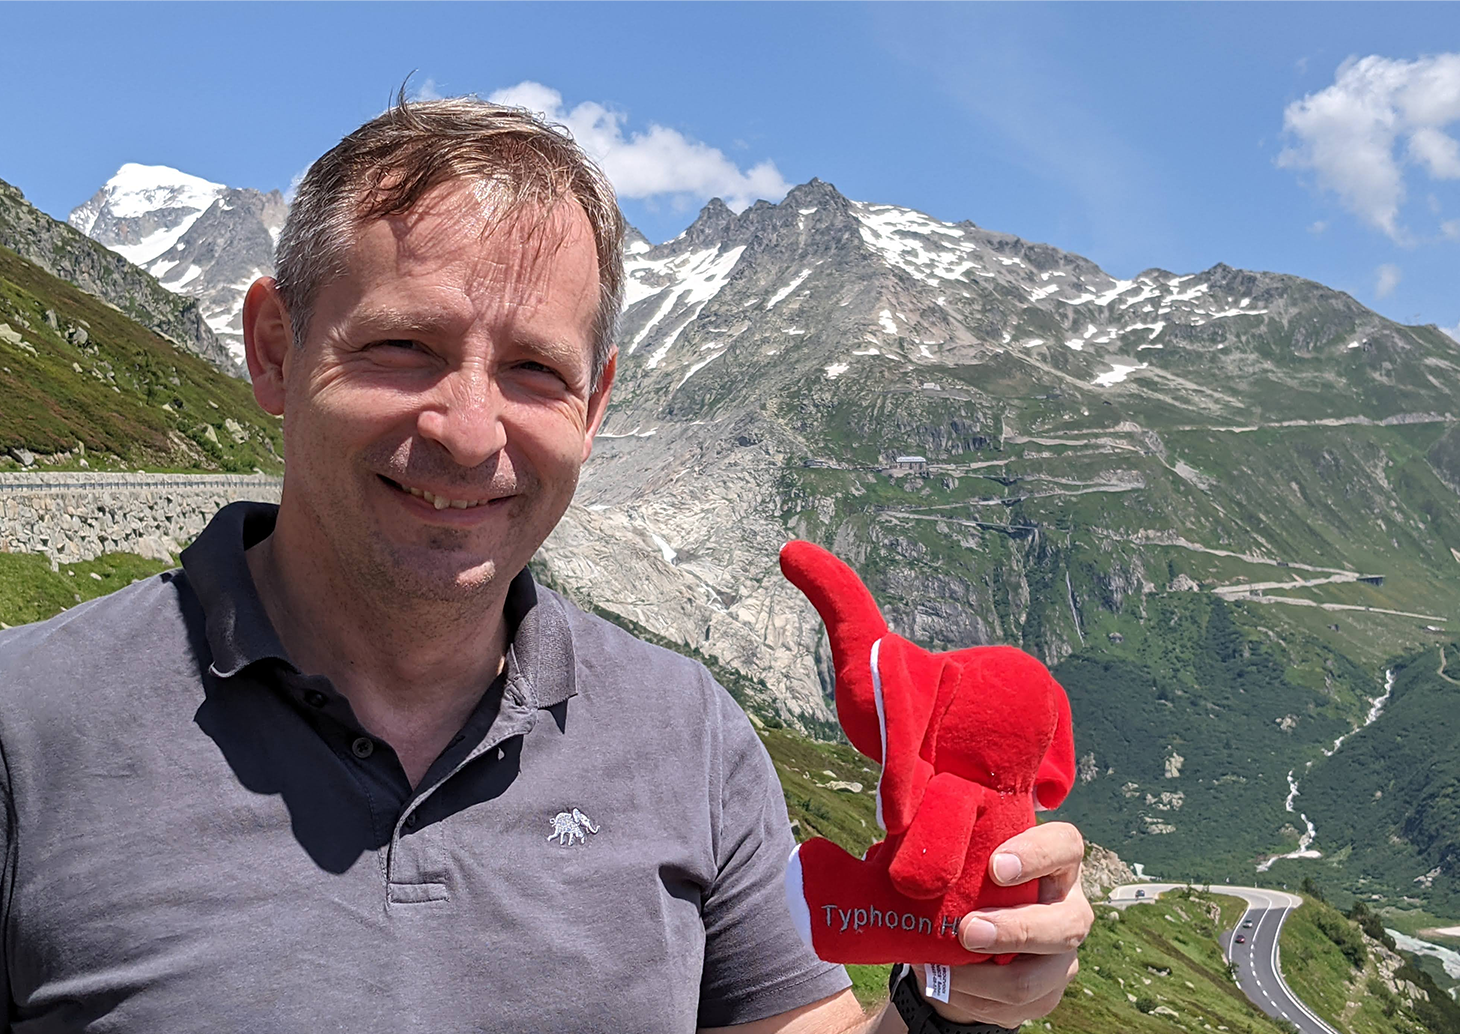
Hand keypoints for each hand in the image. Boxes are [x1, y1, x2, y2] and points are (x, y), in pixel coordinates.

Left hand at [914, 822, 1091, 1028]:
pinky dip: (973, 998)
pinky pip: (1016, 1005)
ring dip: (986, 977)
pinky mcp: (1048, 992)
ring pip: (1041, 975)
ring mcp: (1062, 954)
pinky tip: (946, 985)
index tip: (996, 867)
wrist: (967, 935)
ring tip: (942, 969)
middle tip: (967, 930)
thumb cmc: (967, 879)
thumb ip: (950, 844)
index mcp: (1055, 861)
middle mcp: (1069, 906)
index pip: (1065, 846)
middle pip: (1066, 923)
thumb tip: (902, 824)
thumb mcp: (965, 857)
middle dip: (1015, 930)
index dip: (1037, 855)